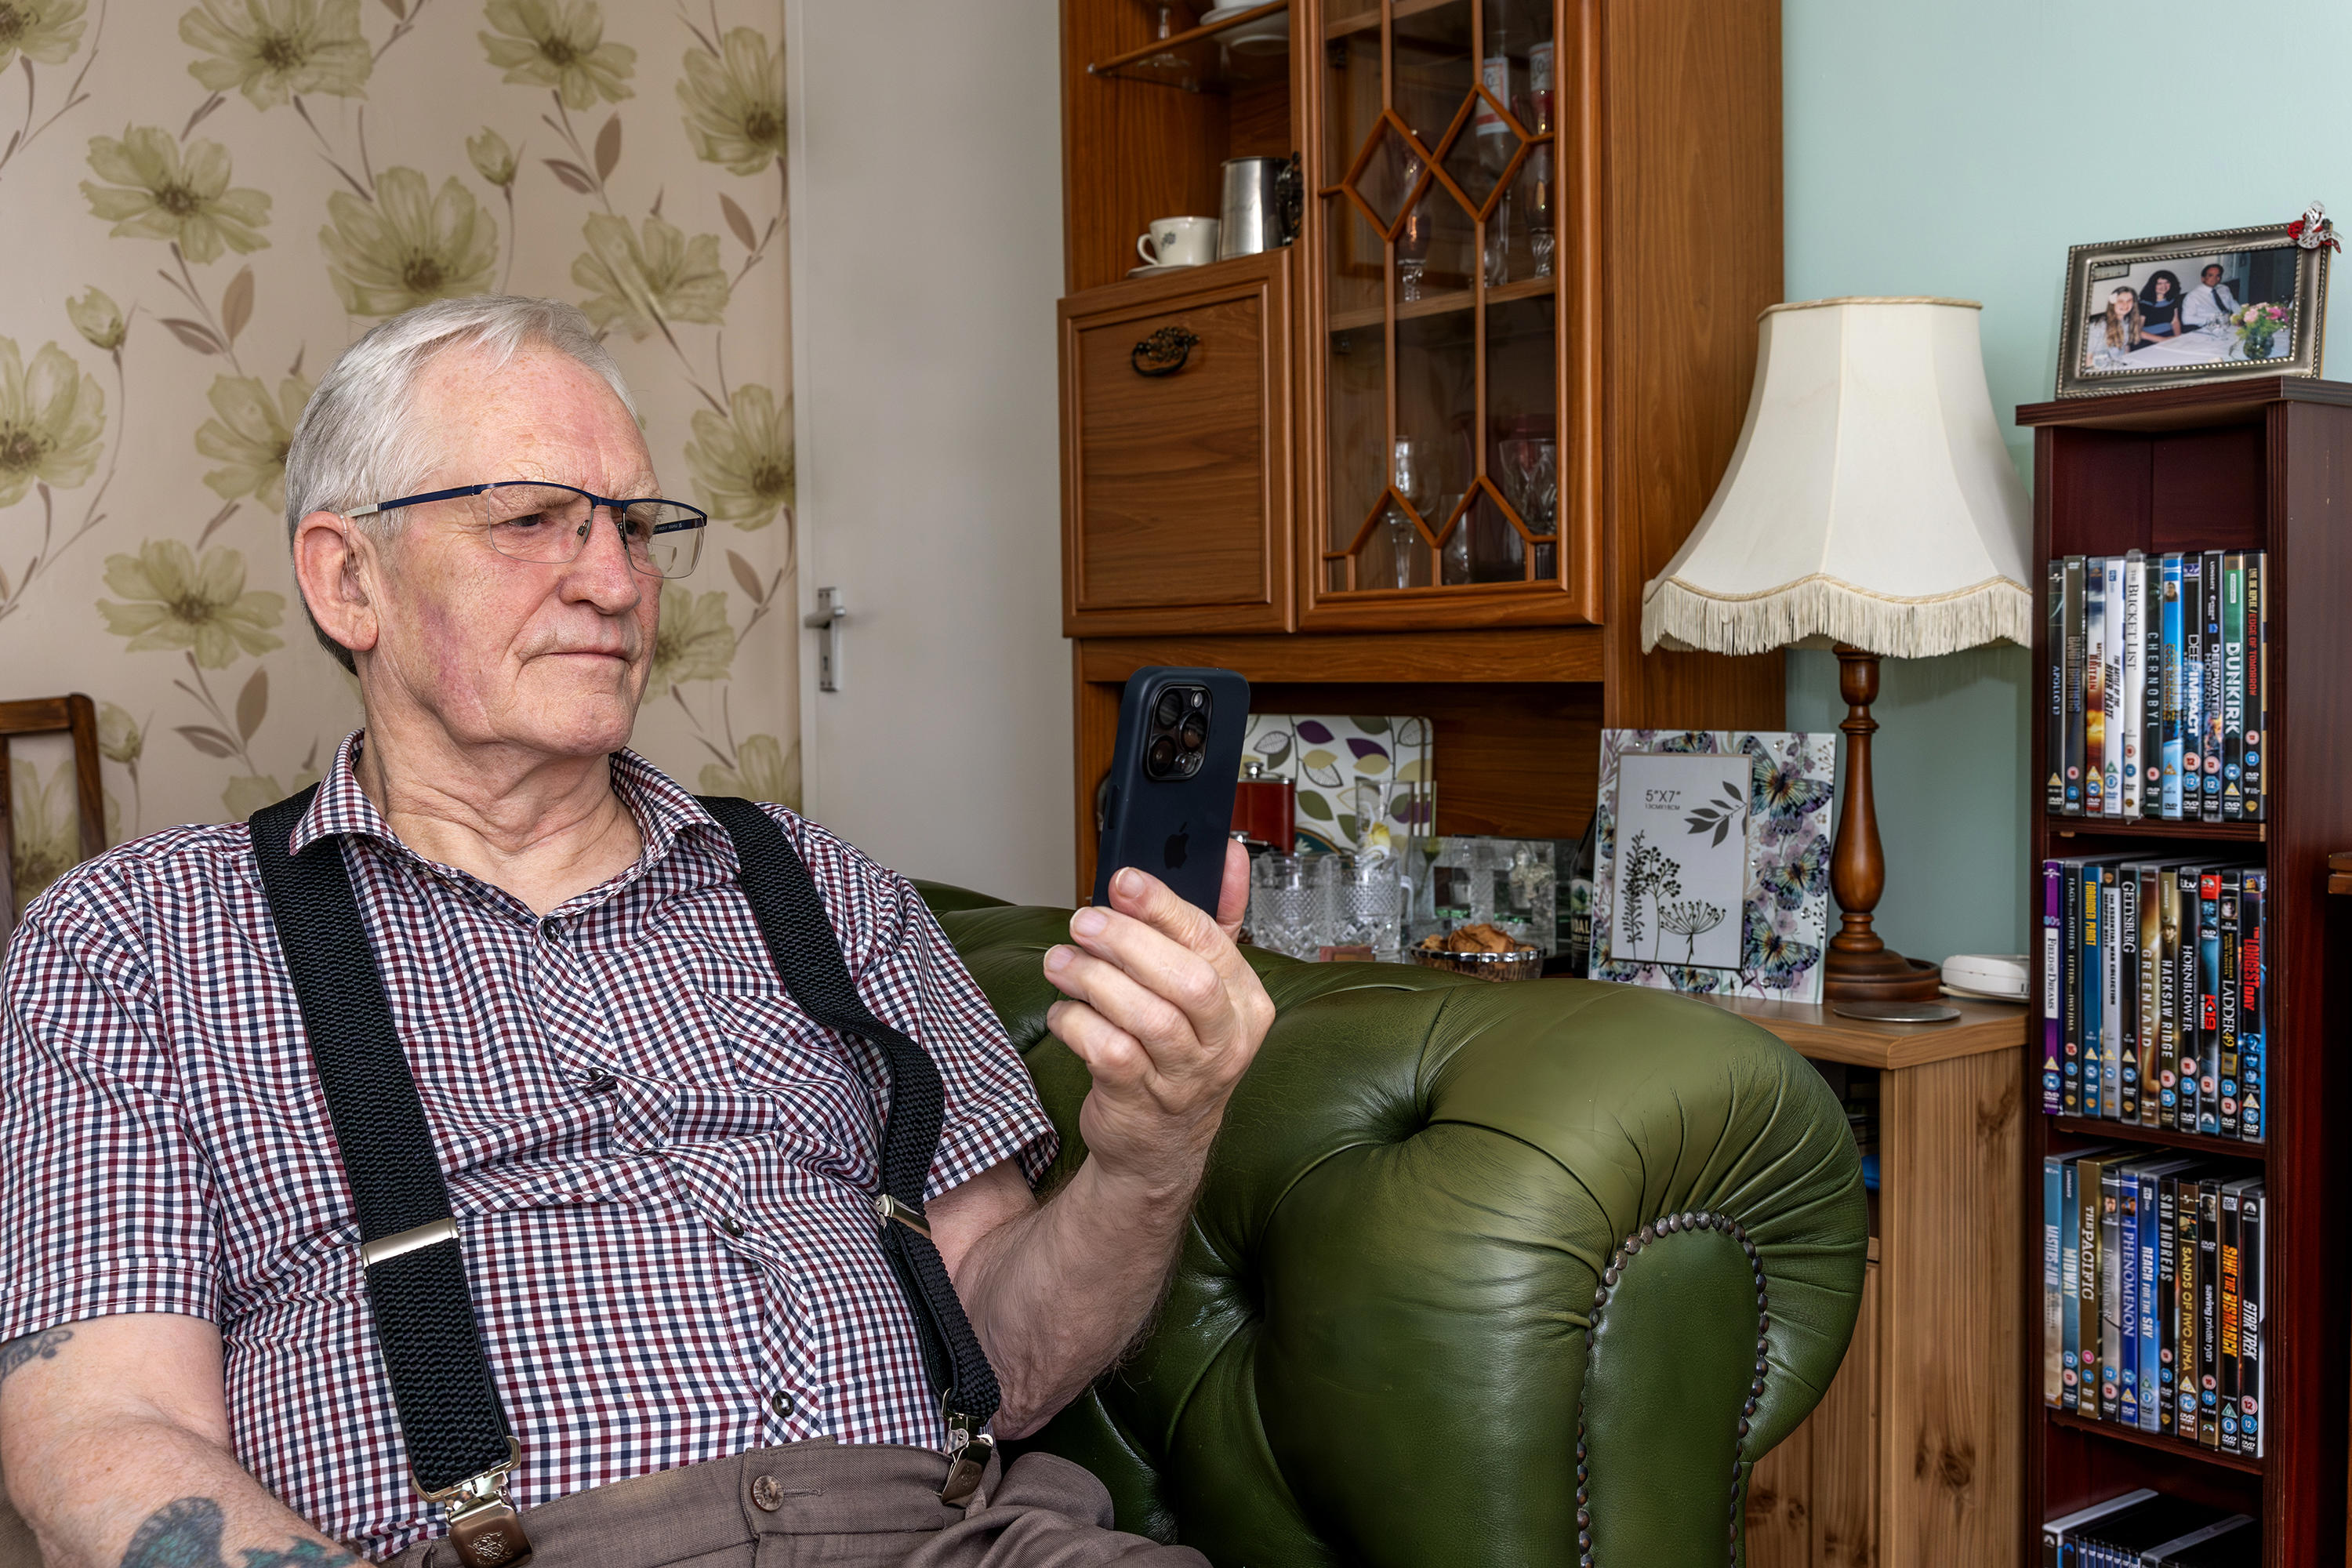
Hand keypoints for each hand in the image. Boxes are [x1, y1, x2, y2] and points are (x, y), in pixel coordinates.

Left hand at [1042, 840, 1271, 1195]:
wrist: (1161, 1144)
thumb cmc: (1180, 1049)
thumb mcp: (1208, 986)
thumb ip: (1218, 919)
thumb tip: (1231, 852)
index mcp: (1246, 1002)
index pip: (1212, 942)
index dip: (1165, 907)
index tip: (1123, 881)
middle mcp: (1225, 1041)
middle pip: (1187, 981)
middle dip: (1129, 942)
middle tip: (1083, 923)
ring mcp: (1186, 1077)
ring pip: (1147, 1018)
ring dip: (1095, 981)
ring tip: (1060, 962)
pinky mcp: (1142, 1104)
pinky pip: (1110, 1055)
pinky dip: (1078, 1025)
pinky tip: (1065, 1011)